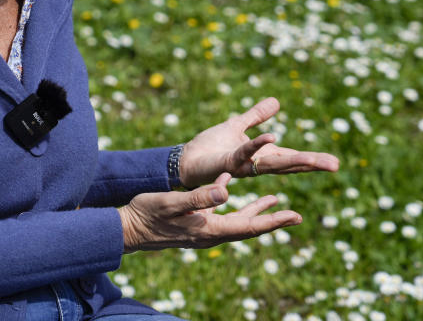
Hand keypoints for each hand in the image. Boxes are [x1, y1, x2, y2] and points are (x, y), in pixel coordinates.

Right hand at [118, 173, 301, 252]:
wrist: (127, 228)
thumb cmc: (147, 214)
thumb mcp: (173, 202)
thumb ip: (199, 197)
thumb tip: (227, 191)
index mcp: (209, 230)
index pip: (249, 226)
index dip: (273, 221)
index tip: (295, 216)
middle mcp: (210, 233)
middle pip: (249, 227)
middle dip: (272, 220)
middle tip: (295, 215)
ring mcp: (203, 229)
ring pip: (237, 221)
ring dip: (257, 211)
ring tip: (276, 203)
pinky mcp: (195, 223)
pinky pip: (222, 214)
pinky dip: (233, 203)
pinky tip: (232, 189)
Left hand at [178, 97, 338, 187]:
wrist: (185, 160)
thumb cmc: (209, 147)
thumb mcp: (237, 125)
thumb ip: (256, 115)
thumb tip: (276, 102)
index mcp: (261, 155)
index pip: (291, 157)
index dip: (312, 160)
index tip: (335, 162)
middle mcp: (255, 163)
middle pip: (288, 164)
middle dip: (311, 164)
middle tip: (335, 165)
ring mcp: (242, 165)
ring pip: (271, 163)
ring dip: (292, 161)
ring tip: (312, 159)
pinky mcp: (226, 163)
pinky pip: (244, 153)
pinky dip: (257, 145)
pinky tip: (272, 137)